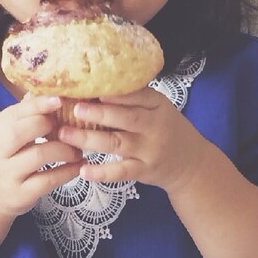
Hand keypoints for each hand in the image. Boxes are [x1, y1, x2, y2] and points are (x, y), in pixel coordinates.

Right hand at [0, 94, 83, 219]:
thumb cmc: (1, 159)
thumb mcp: (4, 136)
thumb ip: (24, 117)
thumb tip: (51, 93)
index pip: (16, 112)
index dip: (39, 104)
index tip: (60, 100)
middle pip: (22, 131)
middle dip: (48, 125)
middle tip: (66, 129)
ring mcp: (7, 174)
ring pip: (39, 155)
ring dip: (64, 150)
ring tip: (77, 150)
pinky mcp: (20, 194)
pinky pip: (48, 180)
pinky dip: (67, 171)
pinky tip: (78, 166)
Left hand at [58, 89, 207, 192]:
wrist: (191, 164)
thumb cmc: (167, 130)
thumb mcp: (158, 109)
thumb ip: (134, 99)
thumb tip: (93, 86)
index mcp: (158, 105)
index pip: (136, 94)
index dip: (112, 91)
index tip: (88, 86)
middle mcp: (155, 126)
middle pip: (125, 117)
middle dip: (98, 112)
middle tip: (73, 107)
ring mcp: (150, 150)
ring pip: (117, 143)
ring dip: (89, 139)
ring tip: (65, 134)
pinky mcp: (144, 170)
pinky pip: (121, 171)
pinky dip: (102, 172)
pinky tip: (83, 170)